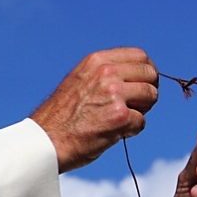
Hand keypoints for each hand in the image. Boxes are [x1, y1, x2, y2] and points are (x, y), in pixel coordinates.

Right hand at [30, 48, 158, 172]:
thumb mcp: (81, 80)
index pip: (140, 56)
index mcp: (96, 61)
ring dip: (141, 111)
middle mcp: (106, 73)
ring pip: (151, 96)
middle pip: (150, 75)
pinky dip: (131, 130)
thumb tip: (136, 76)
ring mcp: (114, 94)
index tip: (144, 84)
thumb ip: (105, 74)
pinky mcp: (119, 117)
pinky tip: (114, 133)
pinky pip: (141, 122)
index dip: (147, 72)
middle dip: (148, 91)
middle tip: (136, 106)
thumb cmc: (62, 116)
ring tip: (121, 120)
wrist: (46, 140)